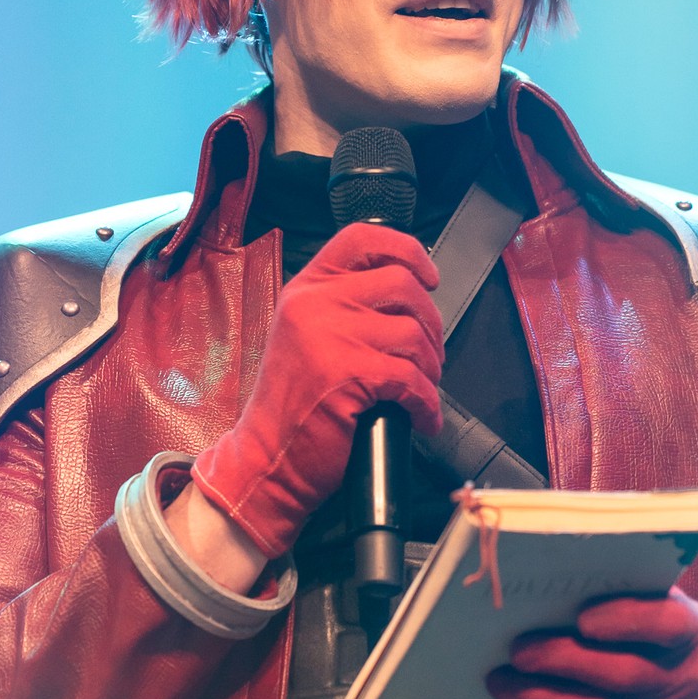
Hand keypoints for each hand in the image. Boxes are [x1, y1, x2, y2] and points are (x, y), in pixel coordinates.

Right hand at [191, 223, 443, 558]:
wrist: (266, 459)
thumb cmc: (292, 408)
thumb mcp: (305, 336)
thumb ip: (343, 308)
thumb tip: (408, 298)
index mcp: (306, 288)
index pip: (362, 239)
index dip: (406, 250)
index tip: (428, 276)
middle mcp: (316, 302)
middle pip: (403, 284)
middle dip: (431, 322)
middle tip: (430, 355)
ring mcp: (331, 335)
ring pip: (413, 333)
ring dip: (430, 368)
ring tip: (421, 390)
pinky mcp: (349, 372)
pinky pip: (412, 379)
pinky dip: (426, 404)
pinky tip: (420, 418)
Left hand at [485, 588, 697, 698]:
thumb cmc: (650, 641)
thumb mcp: (655, 610)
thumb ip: (621, 596)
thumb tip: (552, 585)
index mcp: (689, 632)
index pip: (667, 624)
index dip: (627, 621)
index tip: (582, 617)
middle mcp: (682, 679)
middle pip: (623, 675)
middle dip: (564, 662)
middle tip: (518, 651)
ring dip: (540, 698)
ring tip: (500, 682)